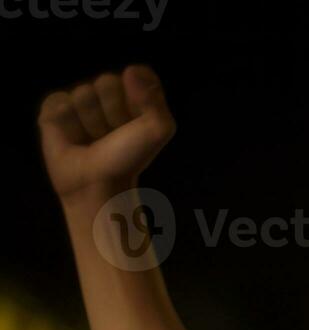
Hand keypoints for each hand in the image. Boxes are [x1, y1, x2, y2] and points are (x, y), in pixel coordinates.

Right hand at [38, 66, 174, 202]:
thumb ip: (154, 98)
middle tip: (112, 136)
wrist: (97, 184)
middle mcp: (106, 97)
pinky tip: (71, 138)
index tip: (136, 124)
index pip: (135, 75)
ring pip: (82, 93)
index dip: (135, 100)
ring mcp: (80, 103)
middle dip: (112, 111)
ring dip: (90, 122)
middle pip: (107, 82)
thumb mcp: (158, 130)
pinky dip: (65, 121)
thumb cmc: (128, 159)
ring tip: (92, 140)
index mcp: (134, 97)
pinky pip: (58, 100)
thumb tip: (131, 69)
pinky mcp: (54, 112)